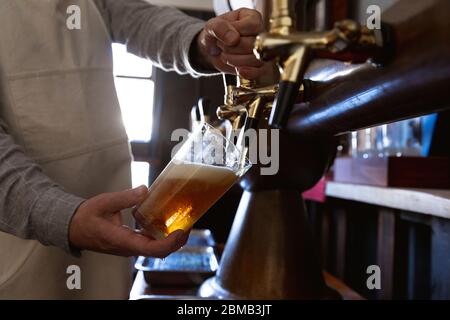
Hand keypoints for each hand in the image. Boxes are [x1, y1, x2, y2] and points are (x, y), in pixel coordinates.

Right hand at [68, 185, 188, 257]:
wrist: (72, 228)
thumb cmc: (86, 217)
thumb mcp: (104, 202)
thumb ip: (124, 197)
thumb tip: (145, 190)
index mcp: (121, 240)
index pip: (150, 249)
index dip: (169, 243)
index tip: (181, 232)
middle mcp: (128, 248)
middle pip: (158, 252)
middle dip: (176, 241)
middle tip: (189, 224)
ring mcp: (130, 247)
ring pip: (156, 249)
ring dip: (172, 240)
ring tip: (184, 223)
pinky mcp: (131, 243)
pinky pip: (150, 244)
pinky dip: (163, 236)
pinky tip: (169, 223)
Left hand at [196, 8, 265, 78]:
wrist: (211, 51)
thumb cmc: (215, 34)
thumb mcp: (211, 26)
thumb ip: (220, 28)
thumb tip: (234, 38)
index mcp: (252, 18)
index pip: (253, 26)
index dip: (237, 33)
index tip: (225, 35)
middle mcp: (260, 33)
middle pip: (253, 45)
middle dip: (233, 49)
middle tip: (223, 47)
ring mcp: (261, 50)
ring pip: (256, 60)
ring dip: (236, 61)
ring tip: (226, 56)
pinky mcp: (258, 66)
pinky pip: (260, 72)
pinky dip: (249, 73)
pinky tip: (239, 71)